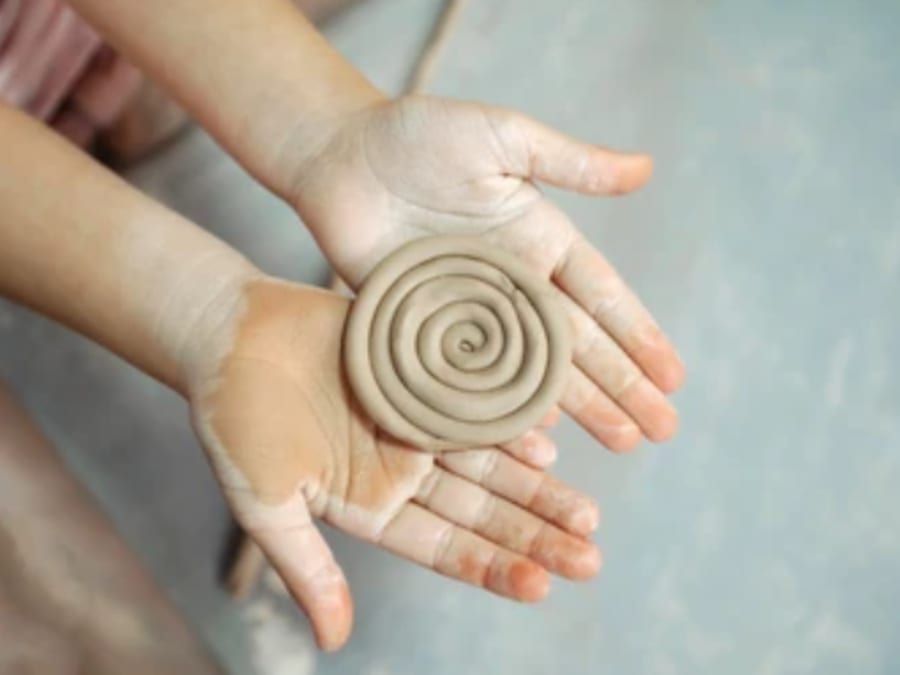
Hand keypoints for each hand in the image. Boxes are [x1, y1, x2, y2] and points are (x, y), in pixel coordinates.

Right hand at [189, 277, 600, 650]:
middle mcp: (405, 466)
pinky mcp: (421, 372)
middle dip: (533, 533)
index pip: (444, 545)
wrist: (229, 335)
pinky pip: (475, 398)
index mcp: (373, 503)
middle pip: (482, 507)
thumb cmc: (236, 422)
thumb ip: (307, 568)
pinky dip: (510, 418)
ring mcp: (417, 419)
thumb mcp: (267, 503)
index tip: (539, 586)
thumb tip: (333, 643)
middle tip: (588, 557)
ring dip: (538, 485)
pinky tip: (550, 440)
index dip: (490, 565)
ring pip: (490, 459)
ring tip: (587, 513)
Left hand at [290, 95, 683, 451]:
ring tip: (620, 444)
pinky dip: (502, 408)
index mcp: (539, 242)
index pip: (601, 297)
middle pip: (577, 346)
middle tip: (661, 431)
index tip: (674, 377)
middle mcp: (513, 286)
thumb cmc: (419, 135)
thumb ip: (569, 162)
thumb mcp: (503, 137)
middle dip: (622, 387)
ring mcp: (471, 315)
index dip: (638, 336)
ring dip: (580, 408)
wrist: (340, 155)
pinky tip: (539, 437)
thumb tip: (647, 170)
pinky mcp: (425, 330)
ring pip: (533, 371)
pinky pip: (468, 379)